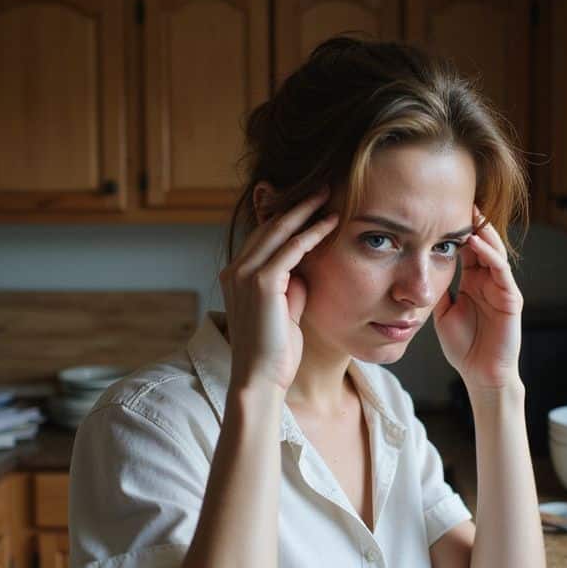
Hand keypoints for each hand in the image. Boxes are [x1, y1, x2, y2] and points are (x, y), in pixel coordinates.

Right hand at [219, 187, 338, 391]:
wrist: (260, 380)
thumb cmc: (275, 353)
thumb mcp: (284, 311)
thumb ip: (291, 287)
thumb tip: (305, 268)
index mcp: (236, 277)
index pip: (263, 236)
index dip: (288, 218)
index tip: (313, 205)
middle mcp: (235, 270)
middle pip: (269, 226)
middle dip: (297, 205)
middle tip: (323, 188)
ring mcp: (244, 275)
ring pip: (279, 231)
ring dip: (307, 211)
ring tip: (329, 195)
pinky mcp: (261, 283)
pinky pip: (291, 248)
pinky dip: (312, 233)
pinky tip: (331, 222)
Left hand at [433, 206, 523, 390]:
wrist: (480, 375)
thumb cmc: (464, 347)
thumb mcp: (442, 312)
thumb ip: (437, 290)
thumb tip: (419, 269)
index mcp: (474, 282)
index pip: (468, 249)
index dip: (458, 230)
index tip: (441, 210)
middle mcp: (490, 281)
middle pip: (484, 244)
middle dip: (474, 223)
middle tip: (461, 200)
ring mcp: (502, 289)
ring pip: (495, 252)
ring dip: (484, 233)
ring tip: (470, 215)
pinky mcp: (512, 300)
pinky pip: (502, 272)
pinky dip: (490, 256)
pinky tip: (478, 243)